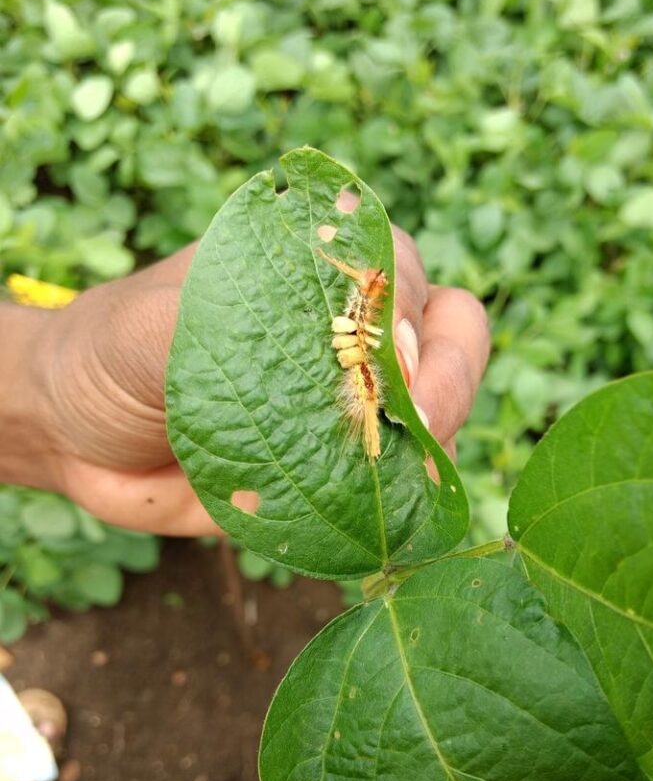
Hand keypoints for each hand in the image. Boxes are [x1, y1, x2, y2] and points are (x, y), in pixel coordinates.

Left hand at [15, 225, 486, 535]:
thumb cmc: (107, 352)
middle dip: (450, 377)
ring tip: (400, 475)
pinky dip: (405, 497)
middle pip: (447, 334)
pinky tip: (384, 512)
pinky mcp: (338, 467)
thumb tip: (342, 349)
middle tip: (422, 423)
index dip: (412, 312)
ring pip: (435, 411)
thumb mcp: (154, 322)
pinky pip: (396, 480)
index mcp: (309, 270)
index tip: (395, 363)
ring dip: (433, 443)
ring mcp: (347, 401)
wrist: (73, 438)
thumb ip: (239, 320)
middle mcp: (345, 329)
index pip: (399, 268)